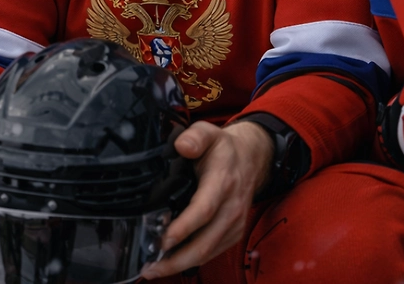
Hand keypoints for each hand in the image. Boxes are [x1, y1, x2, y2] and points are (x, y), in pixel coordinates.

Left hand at [141, 121, 272, 278]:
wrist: (253, 158)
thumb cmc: (224, 148)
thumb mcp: (208, 133)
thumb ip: (195, 137)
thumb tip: (182, 145)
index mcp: (222, 182)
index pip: (204, 210)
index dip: (183, 228)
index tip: (162, 240)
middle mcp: (231, 207)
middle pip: (205, 242)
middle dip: (176, 259)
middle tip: (150, 267)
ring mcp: (234, 223)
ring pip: (208, 252)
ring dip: (181, 264)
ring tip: (154, 269)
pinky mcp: (233, 232)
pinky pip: (212, 252)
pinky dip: (192, 260)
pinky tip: (171, 262)